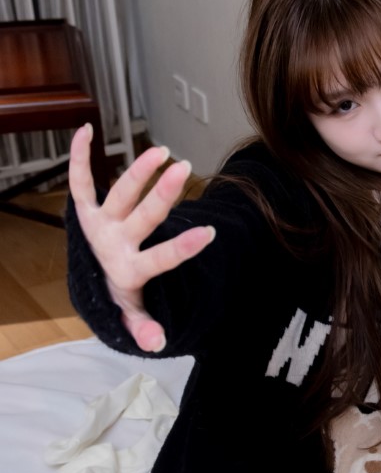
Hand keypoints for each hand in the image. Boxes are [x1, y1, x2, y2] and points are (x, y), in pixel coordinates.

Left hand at [69, 124, 214, 352]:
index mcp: (127, 270)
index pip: (159, 259)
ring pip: (118, 193)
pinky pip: (79, 181)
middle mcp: (112, 243)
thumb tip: (157, 342)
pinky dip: (78, 156)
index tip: (209, 233)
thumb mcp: (133, 315)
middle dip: (162, 194)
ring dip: (138, 171)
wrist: (93, 281)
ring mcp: (98, 224)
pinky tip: (85, 129)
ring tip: (161, 151)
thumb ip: (143, 327)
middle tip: (184, 169)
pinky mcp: (84, 210)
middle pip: (140, 217)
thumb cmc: (123, 293)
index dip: (183, 248)